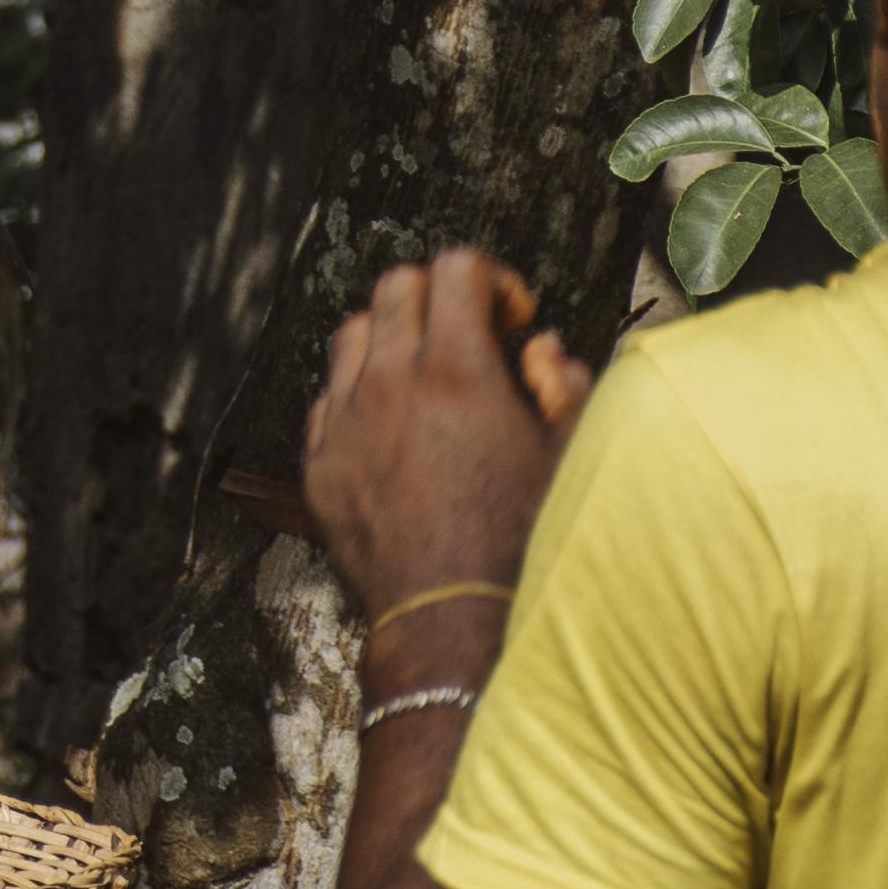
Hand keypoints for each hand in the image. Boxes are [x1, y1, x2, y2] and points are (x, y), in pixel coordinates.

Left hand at [301, 247, 593, 626]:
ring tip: (427, 379)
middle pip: (398, 286)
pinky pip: (329, 396)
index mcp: (458, 370)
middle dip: (440, 298)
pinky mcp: (318, 461)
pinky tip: (395, 431)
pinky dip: (361, 394)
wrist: (453, 621)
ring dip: (393, 337)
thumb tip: (540, 346)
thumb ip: (564, 384)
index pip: (457, 267)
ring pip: (354, 333)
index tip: (511, 322)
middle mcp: (390, 383)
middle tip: (470, 340)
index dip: (493, 281)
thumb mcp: (570, 459)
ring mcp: (344, 421)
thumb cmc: (524, 542)